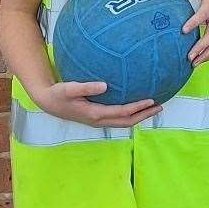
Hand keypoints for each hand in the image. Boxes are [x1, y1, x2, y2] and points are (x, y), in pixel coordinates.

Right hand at [35, 80, 159, 128]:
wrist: (48, 103)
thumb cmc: (58, 94)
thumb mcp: (69, 88)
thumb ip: (86, 87)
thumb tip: (105, 85)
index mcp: (95, 114)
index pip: (122, 112)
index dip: (138, 108)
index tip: (152, 100)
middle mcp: (99, 120)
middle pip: (127, 121)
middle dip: (144, 115)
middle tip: (160, 106)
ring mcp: (98, 121)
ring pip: (123, 122)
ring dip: (139, 116)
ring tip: (154, 107)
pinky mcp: (97, 118)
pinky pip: (118, 118)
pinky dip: (130, 113)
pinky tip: (136, 104)